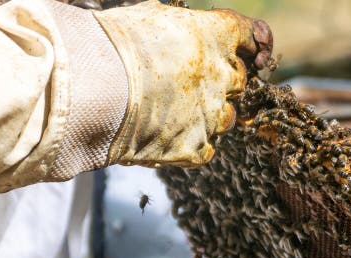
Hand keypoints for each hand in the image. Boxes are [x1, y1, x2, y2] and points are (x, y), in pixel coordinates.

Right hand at [93, 0, 272, 166]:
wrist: (94, 87)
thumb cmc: (112, 42)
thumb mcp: (148, 16)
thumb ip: (177, 26)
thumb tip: (175, 30)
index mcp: (215, 35)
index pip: (253, 36)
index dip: (256, 44)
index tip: (255, 51)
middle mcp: (223, 75)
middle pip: (239, 81)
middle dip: (221, 82)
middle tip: (189, 83)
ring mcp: (212, 114)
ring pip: (226, 118)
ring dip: (208, 115)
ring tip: (172, 112)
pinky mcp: (196, 146)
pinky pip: (205, 148)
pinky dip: (191, 144)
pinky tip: (166, 137)